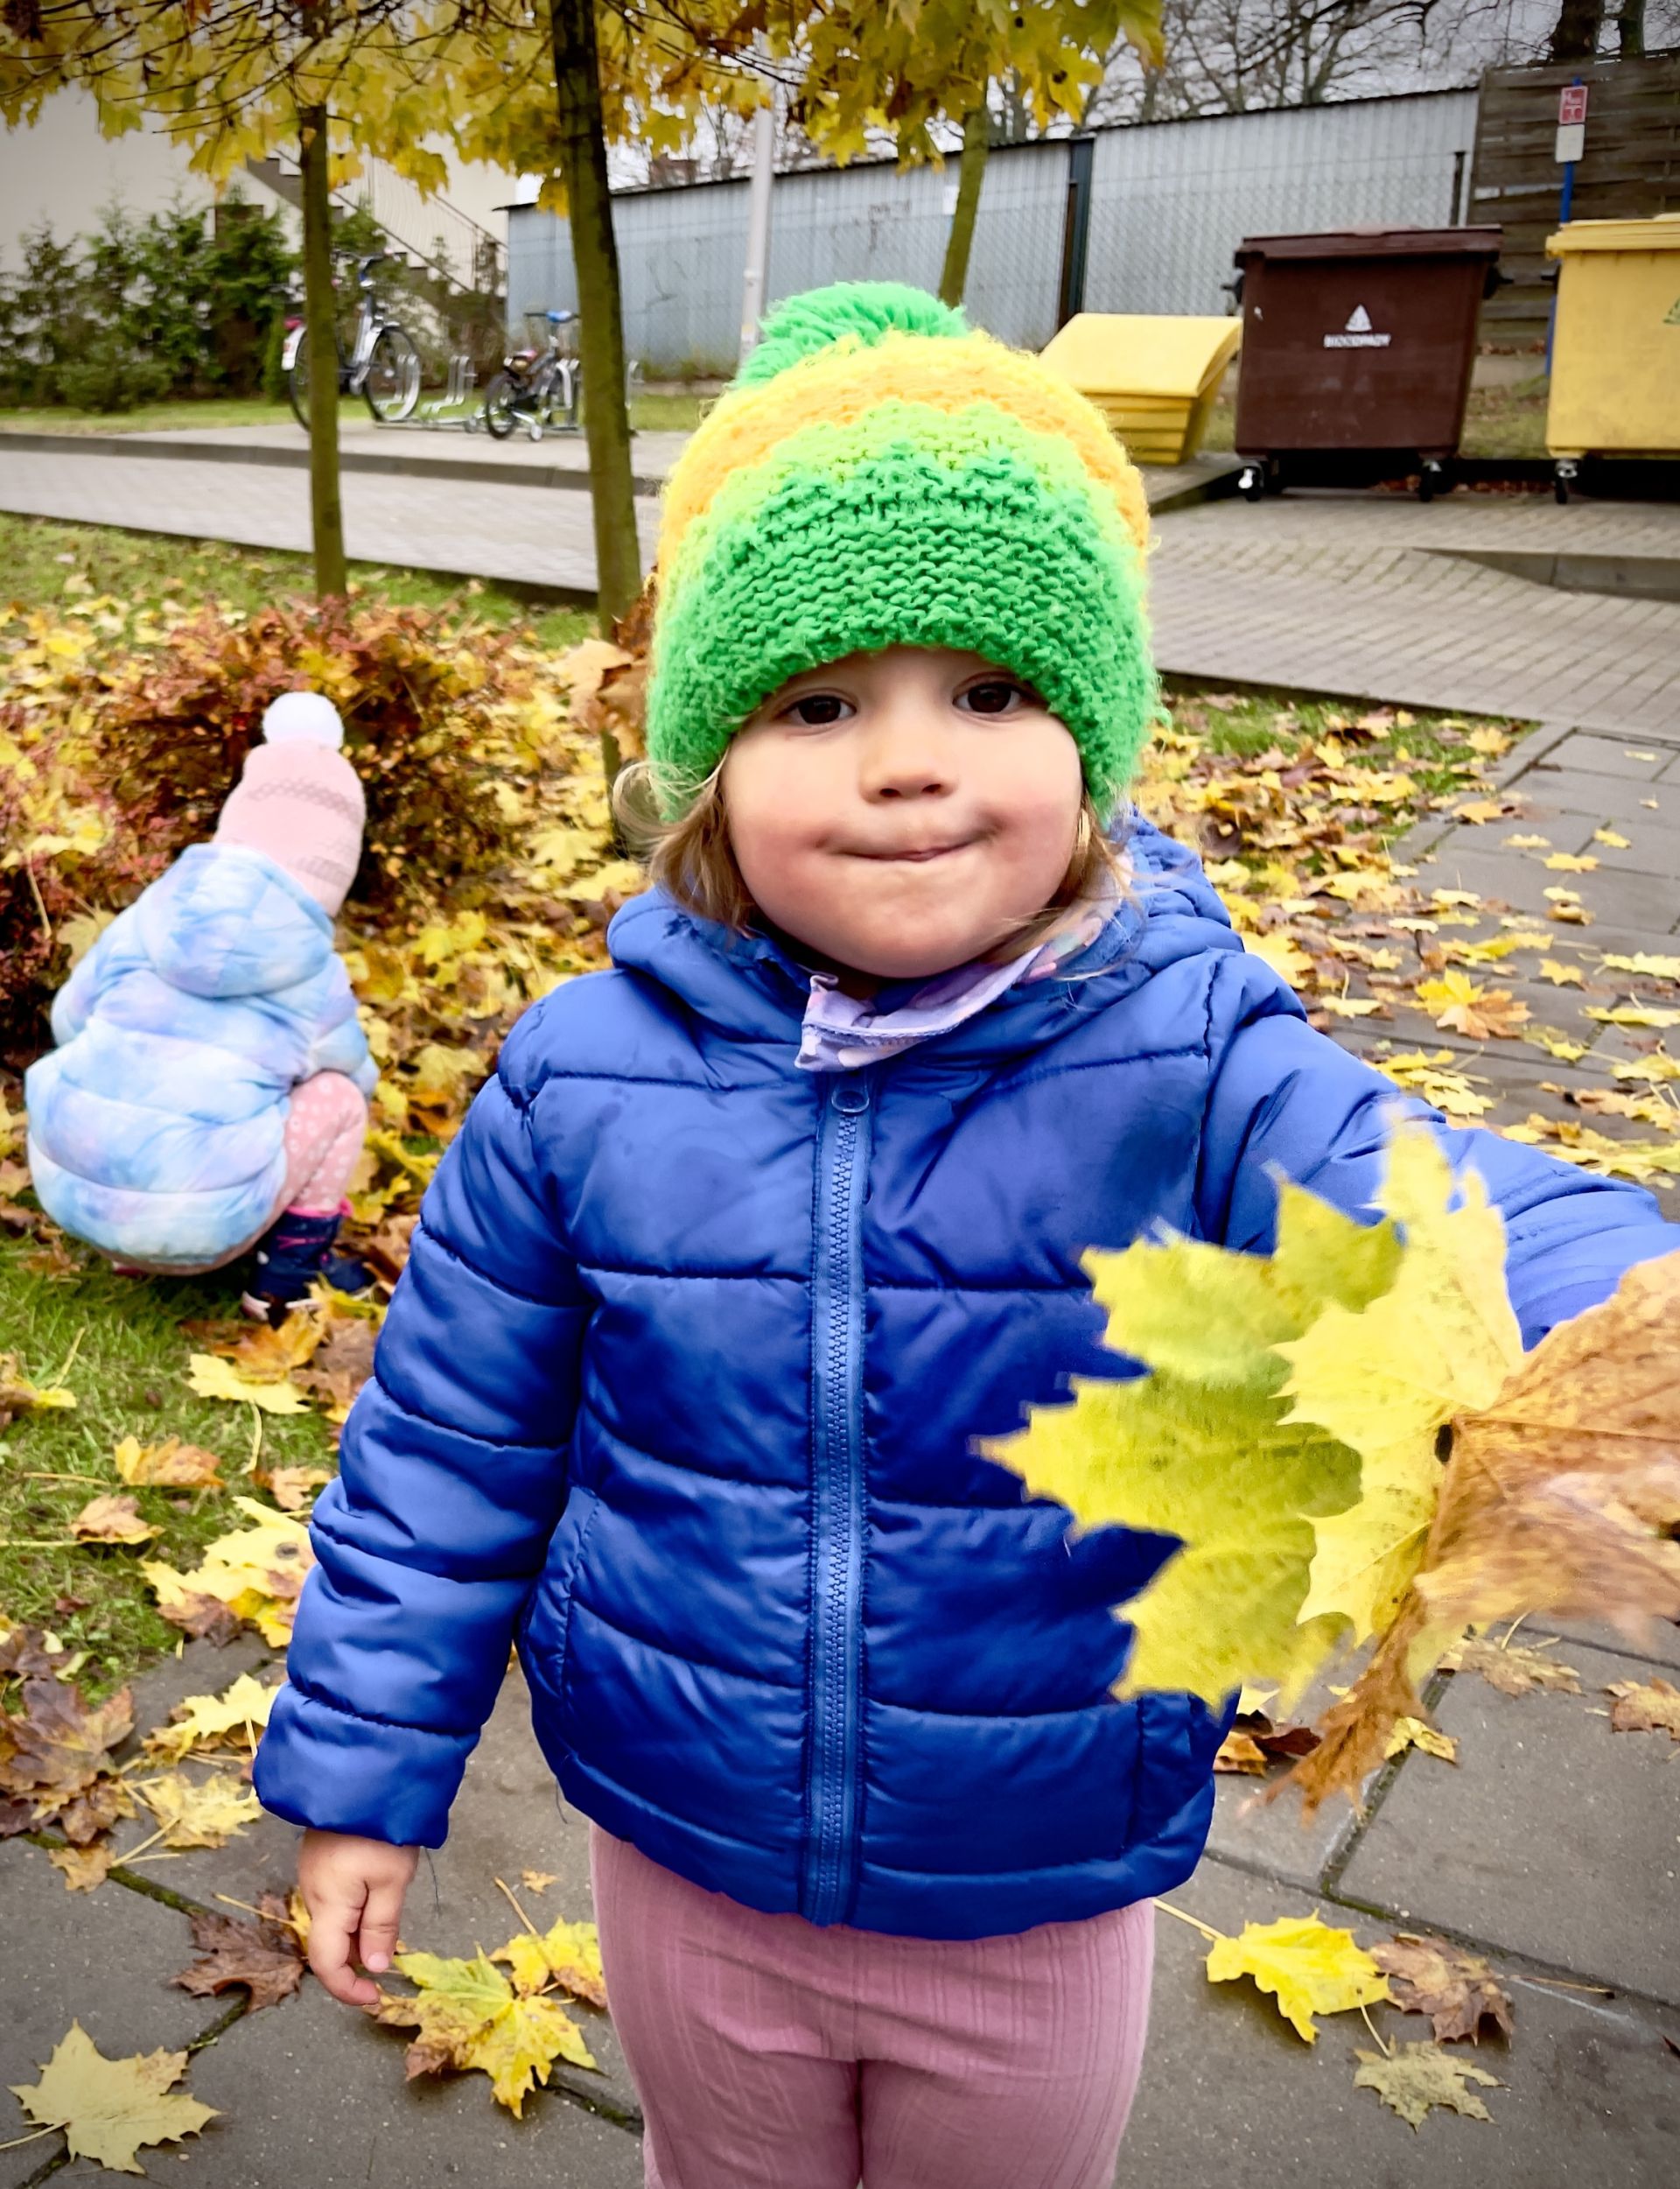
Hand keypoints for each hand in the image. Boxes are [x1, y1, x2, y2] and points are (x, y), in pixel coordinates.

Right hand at [298, 1829, 419, 2006]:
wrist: (364, 1772)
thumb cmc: (381, 1828)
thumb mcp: (392, 1880)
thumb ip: (381, 1927)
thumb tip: (375, 1968)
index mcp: (327, 1904)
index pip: (326, 1963)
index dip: (347, 1989)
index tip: (375, 1998)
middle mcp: (312, 1893)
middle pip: (327, 1944)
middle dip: (355, 1962)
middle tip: (388, 1964)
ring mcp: (313, 1873)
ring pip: (331, 1922)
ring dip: (355, 1936)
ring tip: (387, 1931)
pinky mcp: (321, 1858)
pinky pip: (334, 1900)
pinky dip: (353, 1913)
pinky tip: (376, 1902)